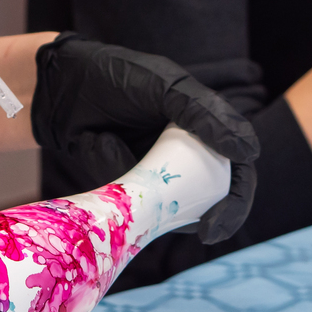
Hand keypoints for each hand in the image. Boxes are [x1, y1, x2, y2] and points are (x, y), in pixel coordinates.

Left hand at [31, 33, 258, 243]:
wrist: (61, 87)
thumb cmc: (118, 78)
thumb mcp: (165, 88)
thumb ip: (206, 115)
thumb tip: (250, 153)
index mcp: (206, 131)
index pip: (238, 173)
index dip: (238, 200)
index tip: (221, 219)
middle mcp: (186, 157)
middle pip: (211, 201)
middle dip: (210, 219)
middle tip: (205, 233)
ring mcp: (155, 176)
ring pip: (169, 208)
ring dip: (148, 190)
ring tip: (115, 150)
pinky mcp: (125, 187)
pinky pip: (129, 201)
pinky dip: (112, 168)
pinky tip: (97, 140)